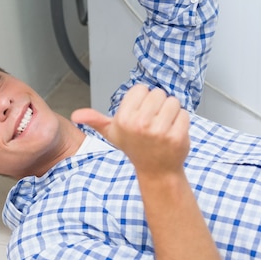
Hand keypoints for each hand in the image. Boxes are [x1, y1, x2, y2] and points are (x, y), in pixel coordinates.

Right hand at [72, 84, 190, 177]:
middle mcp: (140, 124)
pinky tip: (172, 132)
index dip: (142, 100)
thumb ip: (95, 120)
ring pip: (173, 101)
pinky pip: (184, 114)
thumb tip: (76, 116)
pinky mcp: (177, 136)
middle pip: (158, 93)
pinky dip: (181, 121)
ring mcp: (160, 131)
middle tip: (152, 122)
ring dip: (171, 112)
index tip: (139, 114)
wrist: (156, 170)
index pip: (141, 89)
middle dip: (157, 105)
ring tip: (162, 126)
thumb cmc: (135, 147)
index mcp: (124, 118)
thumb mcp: (112, 133)